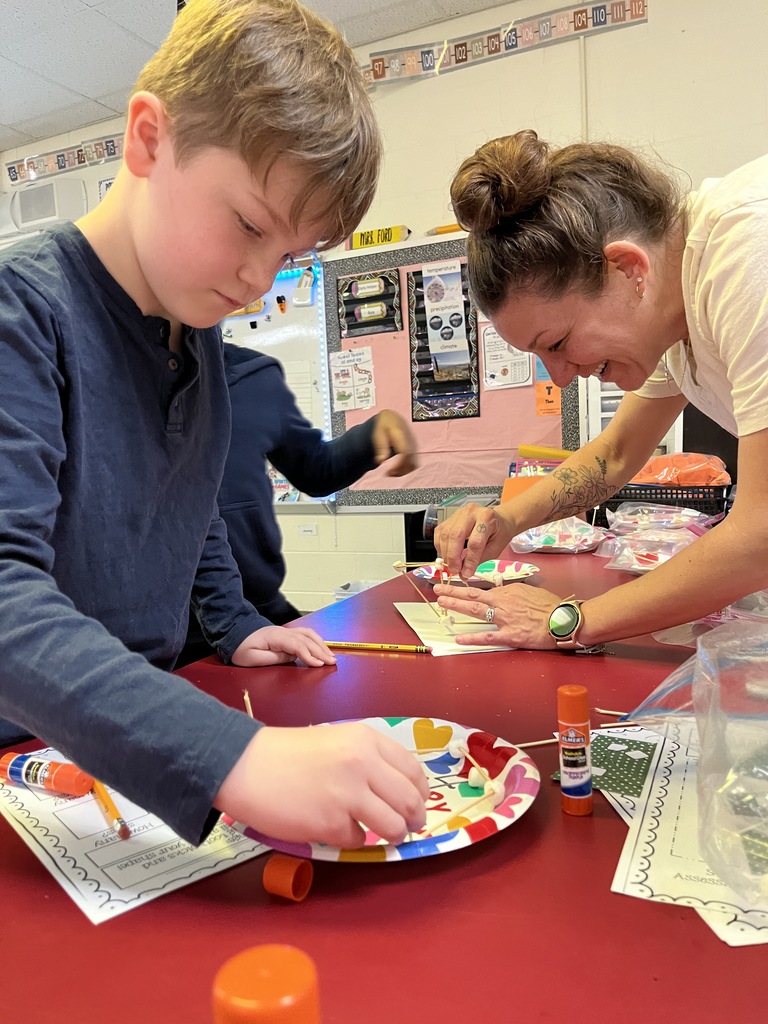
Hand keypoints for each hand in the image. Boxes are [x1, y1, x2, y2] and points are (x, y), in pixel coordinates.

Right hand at [215, 722, 429, 846]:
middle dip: (414, 819)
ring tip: (384, 835)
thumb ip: (369, 759)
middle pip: (410, 801)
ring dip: (393, 834)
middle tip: (409, 827)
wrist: (246, 765)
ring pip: (393, 825)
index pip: (413, 770)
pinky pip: (358, 840)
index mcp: (367, 739)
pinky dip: (352, 839)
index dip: (420, 792)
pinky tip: (335, 828)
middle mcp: (363, 763)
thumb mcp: (338, 741)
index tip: (418, 802)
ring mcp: (348, 794)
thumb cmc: (289, 753)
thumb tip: (400, 791)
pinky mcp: (331, 823)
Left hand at [231, 626, 336, 667]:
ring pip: (309, 635)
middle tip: (332, 662)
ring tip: (330, 656)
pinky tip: (321, 648)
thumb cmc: (242, 648)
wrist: (235, 635)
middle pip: (307, 639)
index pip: (297, 645)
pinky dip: (316, 641)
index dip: (310, 655)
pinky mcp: (286, 634)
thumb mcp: (253, 658)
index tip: (319, 665)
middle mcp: (283, 632)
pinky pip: (305, 635)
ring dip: (321, 645)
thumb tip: (292, 657)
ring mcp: (286, 631)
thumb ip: (274, 658)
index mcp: (275, 637)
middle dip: (321, 651)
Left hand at [371, 410, 418, 476]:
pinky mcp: (414, 450)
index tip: (390, 471)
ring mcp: (414, 446)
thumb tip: (381, 461)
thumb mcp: (378, 433)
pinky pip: (413, 463)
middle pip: (411, 460)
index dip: (399, 464)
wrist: (392, 418)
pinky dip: (406, 469)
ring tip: (391, 473)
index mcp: (401, 435)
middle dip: (400, 470)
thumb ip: (381, 447)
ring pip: (413, 463)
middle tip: (388, 474)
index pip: (405, 452)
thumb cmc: (384, 426)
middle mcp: (411, 441)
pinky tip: (397, 471)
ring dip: (403, 471)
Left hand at [433, 582, 559, 649]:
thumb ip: (513, 592)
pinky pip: (487, 637)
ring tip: (442, 603)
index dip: (466, 588)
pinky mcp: (510, 635)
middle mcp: (504, 602)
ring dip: (457, 605)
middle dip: (454, 591)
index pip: (483, 589)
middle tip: (438, 588)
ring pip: (476, 610)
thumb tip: (501, 591)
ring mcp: (505, 619)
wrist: (564, 619)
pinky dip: (472, 638)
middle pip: (474, 595)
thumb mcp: (530, 592)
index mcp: (509, 592)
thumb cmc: (551, 606)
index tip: (454, 586)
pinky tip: (459, 638)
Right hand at [434, 504, 515, 577]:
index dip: (469, 560)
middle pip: (456, 535)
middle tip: (455, 571)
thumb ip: (480, 559)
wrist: (497, 520)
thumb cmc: (499, 533)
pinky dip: (441, 547)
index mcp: (487, 518)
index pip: (475, 542)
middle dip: (453, 557)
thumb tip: (463, 573)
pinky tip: (447, 555)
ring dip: (446, 554)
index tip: (467, 573)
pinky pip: (439, 533)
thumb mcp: (496, 548)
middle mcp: (471, 512)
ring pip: (445, 535)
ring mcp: (458, 513)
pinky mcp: (449, 518)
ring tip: (452, 565)